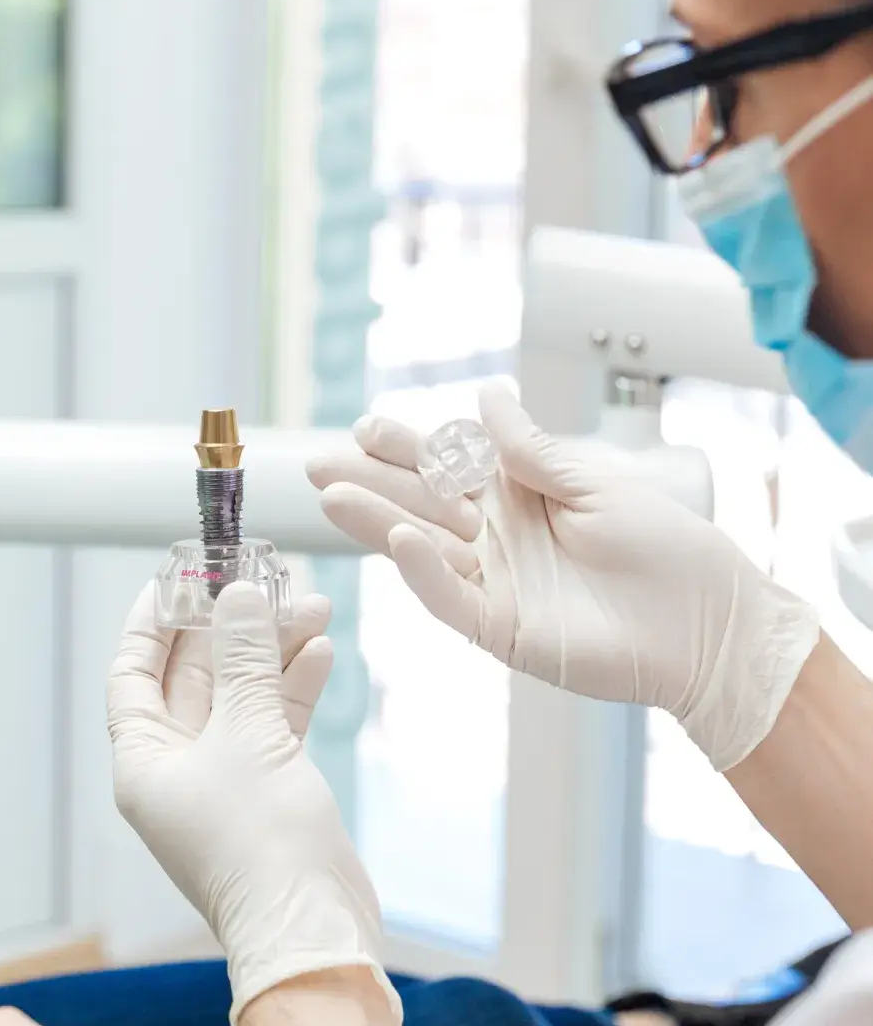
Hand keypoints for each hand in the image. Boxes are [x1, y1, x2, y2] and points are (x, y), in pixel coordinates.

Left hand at [107, 582, 396, 1025]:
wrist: (315, 929)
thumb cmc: (262, 842)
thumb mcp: (248, 734)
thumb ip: (244, 659)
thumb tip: (238, 596)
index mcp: (143, 760)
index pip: (134, 673)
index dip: (155, 621)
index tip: (179, 574)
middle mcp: (175, 769)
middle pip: (194, 677)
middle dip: (230, 627)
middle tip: (263, 578)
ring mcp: (224, 782)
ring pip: (241, 696)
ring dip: (271, 651)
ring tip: (309, 604)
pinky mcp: (269, 792)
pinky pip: (273, 724)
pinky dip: (293, 688)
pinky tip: (319, 650)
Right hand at [306, 380, 819, 770]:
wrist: (707, 625)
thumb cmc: (667, 552)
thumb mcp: (595, 484)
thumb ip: (531, 452)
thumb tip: (485, 397)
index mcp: (518, 497)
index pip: (446, 466)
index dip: (405, 447)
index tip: (366, 427)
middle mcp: (496, 539)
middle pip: (418, 504)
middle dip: (367, 482)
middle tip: (316, 463)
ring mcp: (495, 584)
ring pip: (421, 548)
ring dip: (377, 522)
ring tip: (332, 495)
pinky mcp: (502, 628)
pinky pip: (452, 597)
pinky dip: (424, 570)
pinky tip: (403, 540)